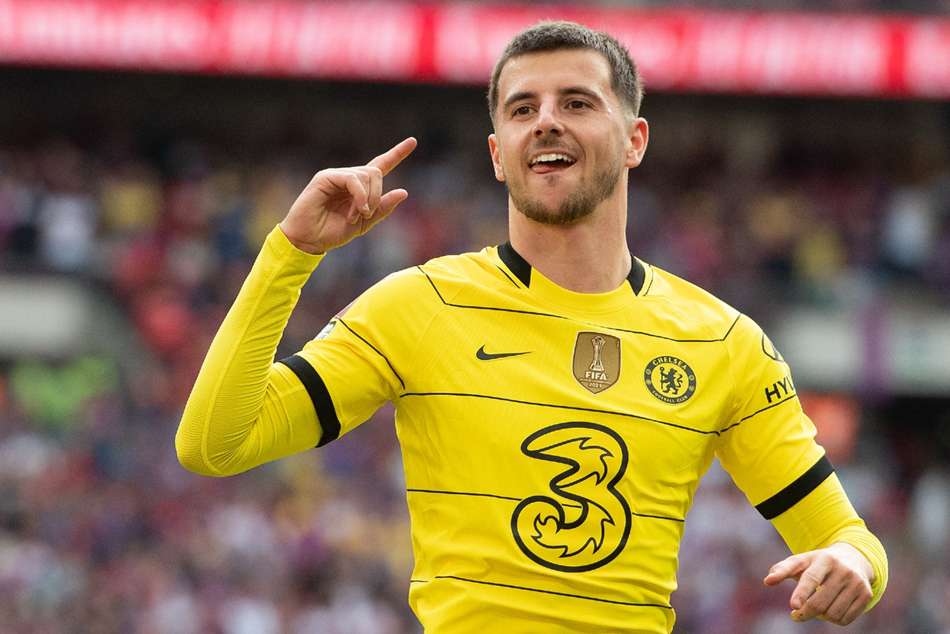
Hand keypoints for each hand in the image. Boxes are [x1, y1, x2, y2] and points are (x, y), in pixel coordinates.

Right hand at [279, 137, 416, 253]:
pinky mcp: (325, 177)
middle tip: (366, 214)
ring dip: (367, 200)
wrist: (308, 240)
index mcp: (359, 188)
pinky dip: (359, 196)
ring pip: (367, 175)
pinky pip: (352, 179)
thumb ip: (382, 209)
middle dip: (377, 195)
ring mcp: (336, 175)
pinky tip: (356, 210)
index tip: (413, 141)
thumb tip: (403, 192)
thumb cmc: (332, 232)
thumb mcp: (364, 223)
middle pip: (377, 172)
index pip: (381, 165)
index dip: (397, 153)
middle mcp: (349, 177)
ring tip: (356, 216)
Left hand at [763, 542, 873, 625]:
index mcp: (824, 559)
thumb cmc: (819, 563)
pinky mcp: (866, 595)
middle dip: (805, 612)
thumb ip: (783, 569)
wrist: (854, 558)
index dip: (801, 593)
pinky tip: (830, 609)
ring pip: (832, 613)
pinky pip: (845, 619)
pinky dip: (834, 620)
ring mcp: (857, 583)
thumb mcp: (802, 561)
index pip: (811, 578)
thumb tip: (767, 581)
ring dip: (820, 616)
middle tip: (796, 614)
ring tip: (816, 607)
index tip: (793, 606)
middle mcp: (843, 570)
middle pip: (820, 602)